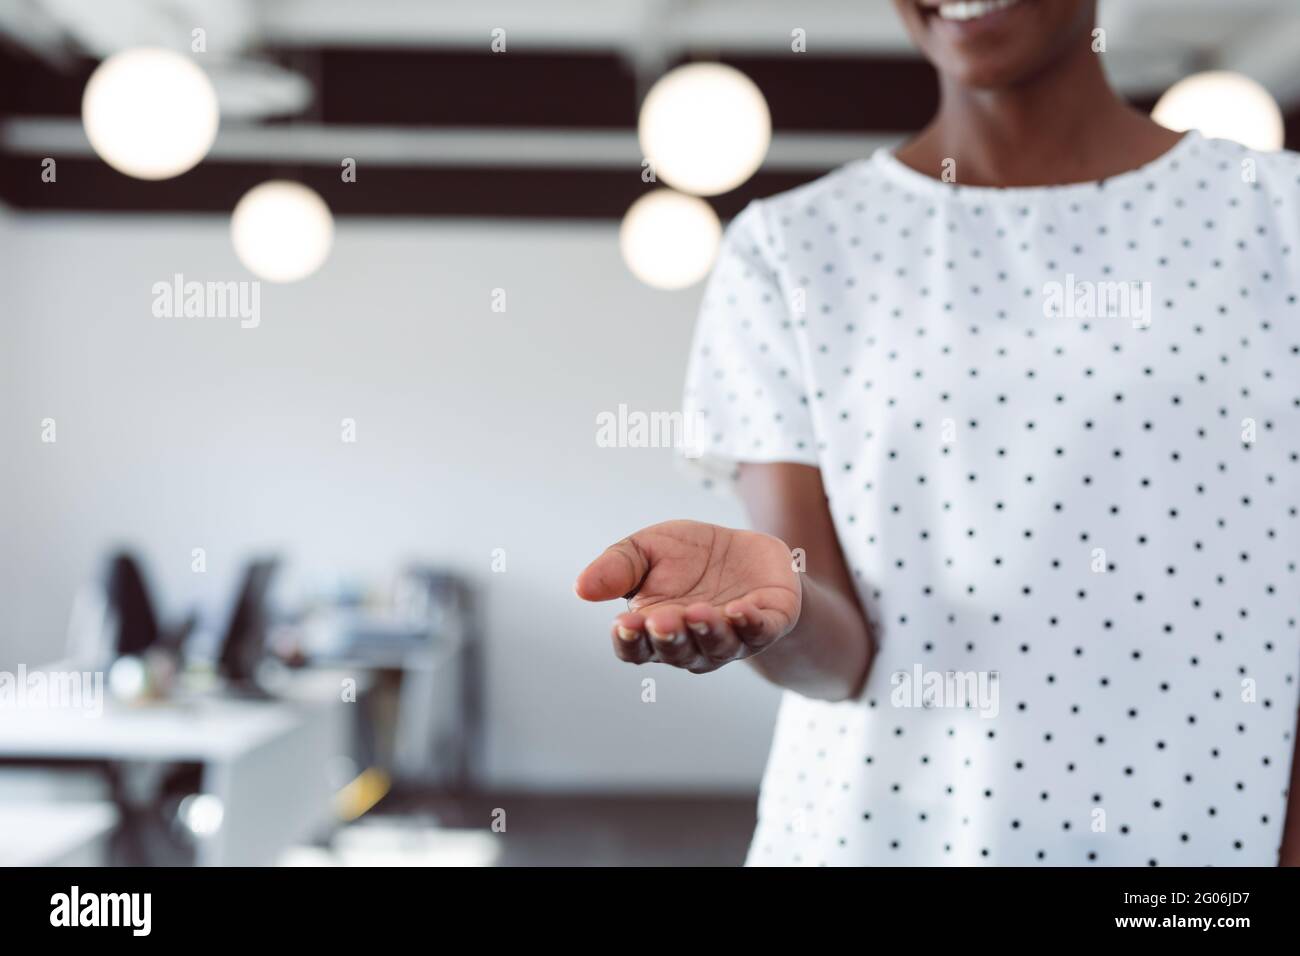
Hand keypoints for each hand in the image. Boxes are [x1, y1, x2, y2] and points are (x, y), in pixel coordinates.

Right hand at [574, 520, 801, 672]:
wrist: (744, 549)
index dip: (629, 640)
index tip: (623, 622)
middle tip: (661, 619)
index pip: (636, 647)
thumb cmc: (687, 557)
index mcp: (655, 629)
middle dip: (669, 637)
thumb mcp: (646, 549)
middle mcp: (692, 644)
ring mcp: (731, 639)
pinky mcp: (767, 624)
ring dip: (707, 632)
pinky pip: (760, 632)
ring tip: (698, 613)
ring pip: (718, 646)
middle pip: (676, 651)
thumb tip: (581, 588)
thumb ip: (617, 567)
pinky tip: (740, 611)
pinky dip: (751, 625)